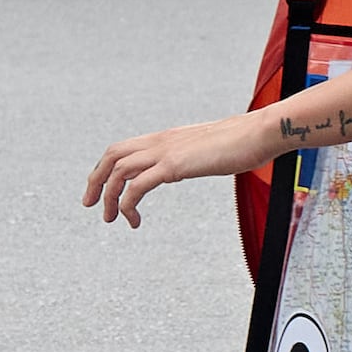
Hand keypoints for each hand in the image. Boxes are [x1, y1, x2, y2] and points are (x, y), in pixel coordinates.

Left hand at [82, 110, 278, 226]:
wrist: (261, 131)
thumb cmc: (243, 141)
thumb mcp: (209, 149)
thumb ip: (195, 155)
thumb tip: (195, 162)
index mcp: (167, 137)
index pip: (123, 148)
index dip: (106, 167)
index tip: (101, 187)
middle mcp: (161, 141)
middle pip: (112, 155)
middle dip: (96, 180)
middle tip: (90, 204)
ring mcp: (166, 151)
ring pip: (119, 170)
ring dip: (109, 197)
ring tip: (111, 219)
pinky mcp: (174, 165)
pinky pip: (137, 185)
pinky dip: (128, 203)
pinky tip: (133, 219)